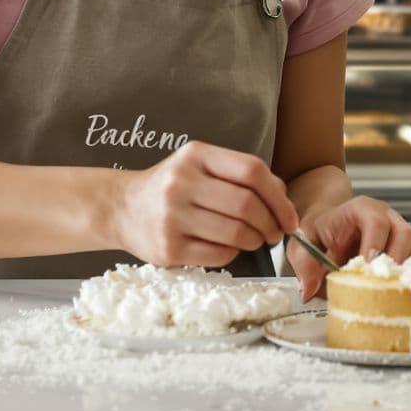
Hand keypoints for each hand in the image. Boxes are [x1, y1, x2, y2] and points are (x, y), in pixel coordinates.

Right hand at [104, 141, 298, 268]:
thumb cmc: (172, 187)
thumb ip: (241, 176)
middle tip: (275, 233)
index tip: (289, 216)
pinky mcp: (168, 248)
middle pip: (247, 205)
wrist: (122, 208)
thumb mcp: (202, 167)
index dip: (279, 197)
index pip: (252, 171)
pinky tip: (228, 247)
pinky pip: (219, 255)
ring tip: (254, 240)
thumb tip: (283, 198)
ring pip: (236, 234)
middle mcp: (181, 183)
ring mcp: (172, 216)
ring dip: (255, 241)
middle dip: (271, 224)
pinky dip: (233, 254)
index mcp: (195, 155)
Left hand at [286, 196, 410, 301]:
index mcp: (363, 209)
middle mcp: (388, 217)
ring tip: (387, 291)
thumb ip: (304, 263)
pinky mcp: (408, 251)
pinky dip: (409, 279)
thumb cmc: (320, 231)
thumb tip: (309, 291)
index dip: (375, 244)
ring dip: (405, 273)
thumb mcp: (303, 242)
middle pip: (405, 234)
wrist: (331, 226)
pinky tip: (394, 292)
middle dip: (395, 261)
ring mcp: (401, 233)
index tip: (366, 267)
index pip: (377, 222)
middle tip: (379, 284)